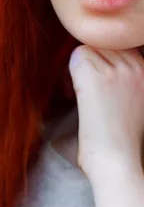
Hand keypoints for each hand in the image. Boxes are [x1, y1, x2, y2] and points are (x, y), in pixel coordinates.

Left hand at [68, 46, 143, 180]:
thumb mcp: (136, 101)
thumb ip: (125, 79)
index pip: (120, 46)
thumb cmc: (123, 141)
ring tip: (83, 96)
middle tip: (87, 93)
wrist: (119, 163)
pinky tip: (76, 96)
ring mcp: (118, 70)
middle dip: (92, 63)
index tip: (100, 89)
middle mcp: (137, 66)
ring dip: (80, 69)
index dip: (104, 63)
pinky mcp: (96, 77)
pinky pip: (76, 56)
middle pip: (103, 44)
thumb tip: (101, 60)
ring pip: (88, 48)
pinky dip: (70, 75)